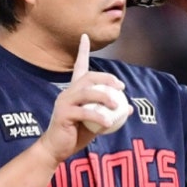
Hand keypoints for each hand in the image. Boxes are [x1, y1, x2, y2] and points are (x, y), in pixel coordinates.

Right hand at [38, 34, 127, 163]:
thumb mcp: (96, 124)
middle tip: (121, 87)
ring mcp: (64, 102)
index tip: (84, 36)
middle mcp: (68, 92)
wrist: (56, 149)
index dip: (82, 51)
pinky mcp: (63, 114)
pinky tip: (109, 123)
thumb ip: (110, 113)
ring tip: (117, 106)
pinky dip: (99, 117)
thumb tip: (130, 108)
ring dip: (105, 97)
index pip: (79, 66)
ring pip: (87, 92)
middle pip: (88, 77)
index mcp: (74, 91)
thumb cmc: (75, 135)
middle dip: (106, 78)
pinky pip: (84, 112)